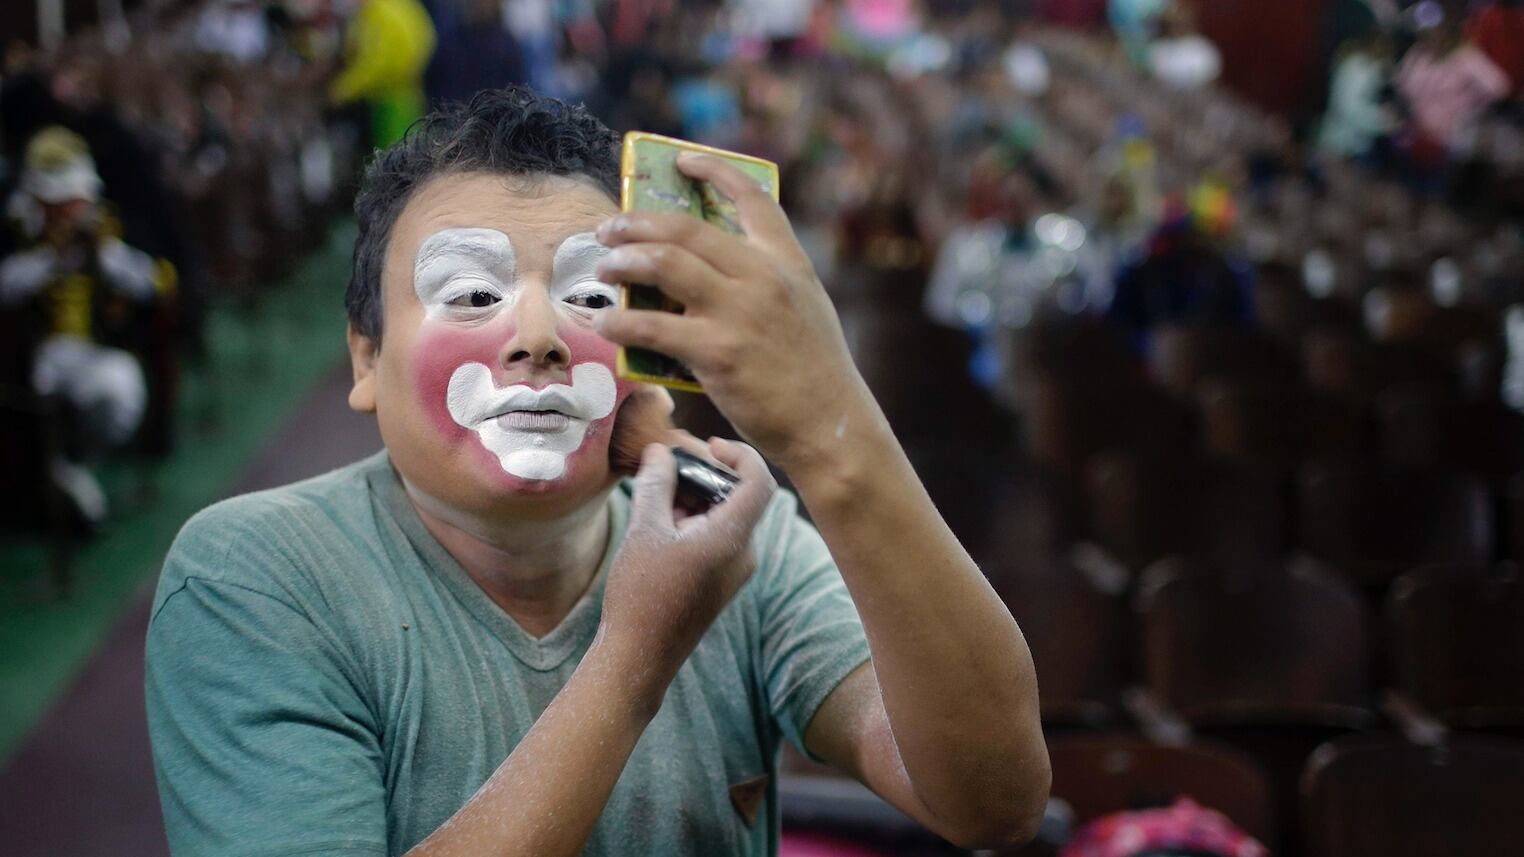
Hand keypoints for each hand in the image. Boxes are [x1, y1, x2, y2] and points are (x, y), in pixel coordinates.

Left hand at [594, 153, 874, 472]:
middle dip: (637, 223)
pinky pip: (654, 327)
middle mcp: (763, 277)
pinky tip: (607, 326)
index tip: (682, 161)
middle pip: (686, 227)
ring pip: (664, 263)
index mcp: (787, 262)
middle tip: (610, 231)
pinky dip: (622, 324)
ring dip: (622, 261)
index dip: (713, 171)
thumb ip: (767, 283)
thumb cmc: (815, 374)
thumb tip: (703, 276)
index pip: (752, 197)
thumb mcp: (805, 309)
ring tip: (604, 270)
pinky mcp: (718, 352)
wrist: (831, 426)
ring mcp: (740, 312)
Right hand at [599, 438, 775, 693]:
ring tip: (654, 503)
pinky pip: (716, 539)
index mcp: (733, 540)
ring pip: (723, 518)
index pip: (758, 481)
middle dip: (703, 477)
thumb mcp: (645, 530)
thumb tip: (662, 451)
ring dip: (692, 501)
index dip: (738, 454)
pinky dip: (692, 524)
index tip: (707, 445)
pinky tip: (658, 530)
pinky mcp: (721, 583)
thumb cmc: (641, 595)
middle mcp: (744, 555)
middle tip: (666, 470)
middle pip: (737, 497)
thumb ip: (656, 484)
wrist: (639, 658)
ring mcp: (735, 572)